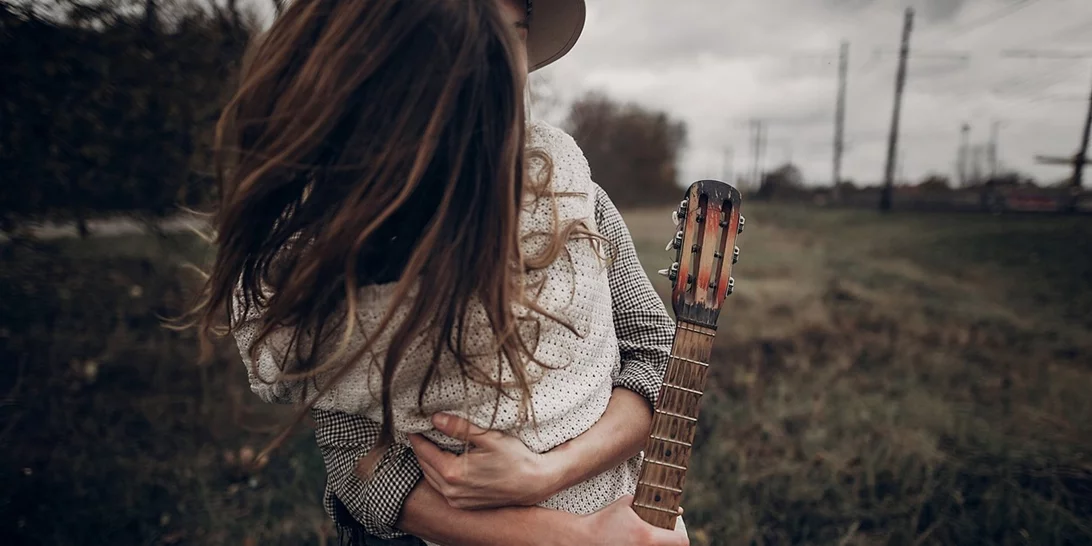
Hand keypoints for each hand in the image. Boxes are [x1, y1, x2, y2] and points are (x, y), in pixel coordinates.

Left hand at [408, 414, 559, 509]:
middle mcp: (451, 490)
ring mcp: (457, 500)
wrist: (534, 483)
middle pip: (424, 465)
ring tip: (428, 443)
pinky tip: (442, 462)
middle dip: (419, 448)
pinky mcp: (463, 505)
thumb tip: (436, 418)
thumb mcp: (488, 437)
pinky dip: (437, 474)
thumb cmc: (515, 458)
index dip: (416, 436)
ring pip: (431, 478)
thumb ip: (459, 428)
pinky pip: (441, 488)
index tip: (411, 424)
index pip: (424, 451)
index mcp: (454, 472)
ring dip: (427, 461)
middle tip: (418, 431)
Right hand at [578, 495, 688, 545]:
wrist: (582, 538)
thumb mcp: (626, 503)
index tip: (675, 532)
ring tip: (646, 540)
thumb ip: (649, 502)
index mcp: (648, 536)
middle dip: (670, 543)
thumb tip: (677, 509)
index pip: (681, 541)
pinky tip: (636, 544)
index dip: (681, 535)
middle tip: (663, 537)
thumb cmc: (604, 519)